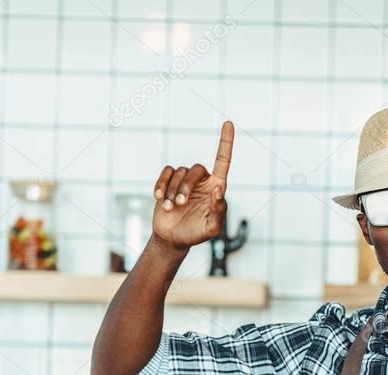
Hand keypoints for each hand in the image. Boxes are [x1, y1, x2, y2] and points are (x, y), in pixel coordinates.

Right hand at [151, 120, 234, 250]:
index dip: (226, 142)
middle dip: (186, 186)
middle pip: (196, 169)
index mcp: (216, 187)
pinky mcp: (168, 182)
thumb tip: (220, 190)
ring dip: (172, 191)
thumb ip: (219, 212)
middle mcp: (202, 181)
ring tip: (170, 208)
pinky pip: (166, 173)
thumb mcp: (212, 228)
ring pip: (179, 172)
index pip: (223, 160)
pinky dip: (161, 185)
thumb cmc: (196, 234)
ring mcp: (184, 180)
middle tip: (179, 204)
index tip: (229, 123)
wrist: (173, 239)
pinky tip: (159, 199)